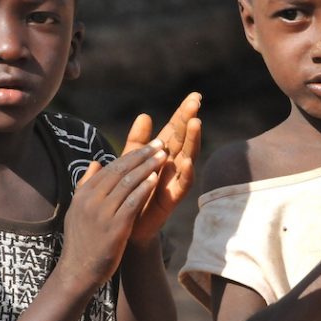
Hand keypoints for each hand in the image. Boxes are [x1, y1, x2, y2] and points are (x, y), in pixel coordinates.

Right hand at [57, 141, 166, 288]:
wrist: (78, 272)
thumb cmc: (81, 242)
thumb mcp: (77, 210)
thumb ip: (86, 185)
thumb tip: (95, 163)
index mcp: (83, 194)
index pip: (110, 168)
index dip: (131, 155)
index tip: (147, 146)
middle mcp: (91, 200)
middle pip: (120, 170)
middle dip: (142, 155)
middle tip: (159, 144)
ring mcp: (102, 213)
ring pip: (128, 183)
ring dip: (147, 167)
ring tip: (163, 156)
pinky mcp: (114, 227)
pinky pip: (132, 202)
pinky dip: (144, 189)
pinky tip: (156, 180)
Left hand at [122, 92, 202, 241]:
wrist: (123, 224)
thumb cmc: (129, 191)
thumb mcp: (130, 161)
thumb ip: (136, 141)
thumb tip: (145, 115)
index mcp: (161, 153)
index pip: (176, 129)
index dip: (184, 113)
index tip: (195, 95)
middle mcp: (172, 165)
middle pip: (184, 139)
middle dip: (190, 120)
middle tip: (196, 102)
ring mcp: (173, 181)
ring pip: (188, 157)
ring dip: (192, 141)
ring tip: (195, 123)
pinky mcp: (171, 199)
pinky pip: (182, 185)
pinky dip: (186, 173)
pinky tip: (187, 161)